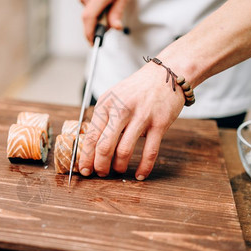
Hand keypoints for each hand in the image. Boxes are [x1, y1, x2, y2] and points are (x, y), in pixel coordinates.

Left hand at [78, 62, 184, 179]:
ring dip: (118, 167)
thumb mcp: (113, 97)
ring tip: (118, 171)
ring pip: (124, 150)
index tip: (84, 170)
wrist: (166, 75)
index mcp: (105, 104)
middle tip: (100, 174)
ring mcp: (141, 116)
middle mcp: (121, 109)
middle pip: (103, 146)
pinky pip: (149, 152)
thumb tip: (91, 147)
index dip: (86, 157)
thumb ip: (103, 118)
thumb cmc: (137, 90)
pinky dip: (144, 167)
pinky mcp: (159, 123)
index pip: (90, 136)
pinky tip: (139, 175)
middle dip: (100, 165)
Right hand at [80, 0, 128, 44]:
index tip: (93, 42)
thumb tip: (115, 27)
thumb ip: (117, 13)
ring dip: (97, 15)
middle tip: (111, 20)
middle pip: (88, 17)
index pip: (88, 18)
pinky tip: (103, 3)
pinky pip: (87, 5)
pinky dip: (95, 8)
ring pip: (88, 12)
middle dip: (99, 24)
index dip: (90, 33)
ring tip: (108, 6)